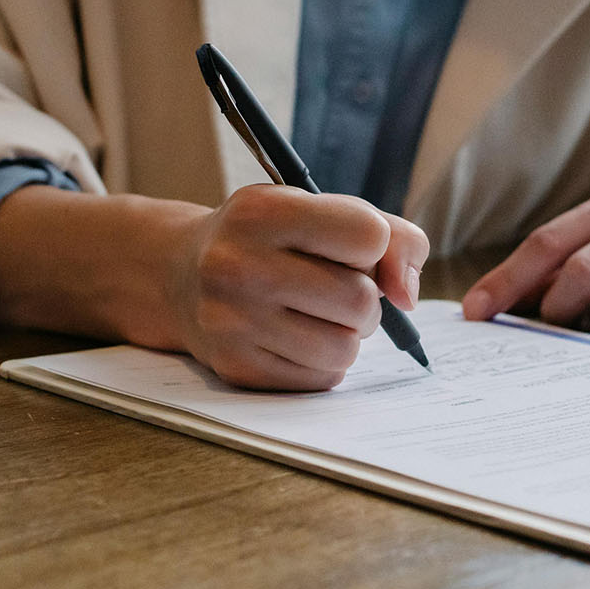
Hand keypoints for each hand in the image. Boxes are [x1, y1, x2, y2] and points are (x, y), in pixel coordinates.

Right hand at [168, 185, 428, 390]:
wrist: (181, 275)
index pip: (368, 235)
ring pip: (345, 347)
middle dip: (366, 298)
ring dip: (348, 335)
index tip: (351, 248)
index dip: (374, 246)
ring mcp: (232, 321)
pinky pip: (321, 378)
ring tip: (320, 316)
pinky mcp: (236, 367)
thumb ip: (390, 235)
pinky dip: (324, 362)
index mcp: (263, 212)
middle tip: (340, 289)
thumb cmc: (270, 239)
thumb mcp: (318, 210)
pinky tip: (297, 338)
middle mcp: (238, 265)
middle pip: (360, 299)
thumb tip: (408, 295)